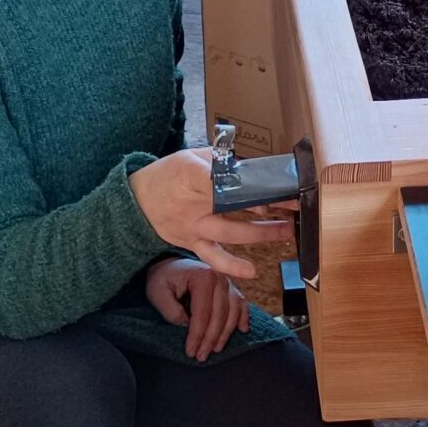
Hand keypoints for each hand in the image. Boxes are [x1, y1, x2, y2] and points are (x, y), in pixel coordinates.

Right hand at [127, 148, 290, 278]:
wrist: (135, 202)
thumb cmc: (166, 175)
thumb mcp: (189, 155)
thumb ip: (218, 159)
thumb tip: (248, 166)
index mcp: (191, 174)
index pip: (225, 176)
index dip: (249, 180)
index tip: (271, 182)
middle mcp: (193, 202)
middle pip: (235, 204)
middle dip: (267, 204)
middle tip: (292, 203)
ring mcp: (193, 226)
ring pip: (230, 233)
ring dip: (260, 233)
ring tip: (285, 231)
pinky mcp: (191, 242)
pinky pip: (213, 257)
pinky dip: (232, 266)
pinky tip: (252, 271)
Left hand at [144, 257, 250, 360]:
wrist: (170, 265)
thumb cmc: (163, 279)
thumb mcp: (157, 293)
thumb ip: (170, 310)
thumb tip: (187, 325)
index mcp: (202, 276)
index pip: (203, 312)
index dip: (197, 335)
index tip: (190, 351)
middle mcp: (219, 277)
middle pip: (220, 315)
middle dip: (211, 339)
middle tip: (201, 356)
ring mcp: (228, 282)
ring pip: (233, 312)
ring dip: (225, 334)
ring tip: (215, 349)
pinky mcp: (231, 287)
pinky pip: (242, 304)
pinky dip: (243, 317)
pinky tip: (242, 330)